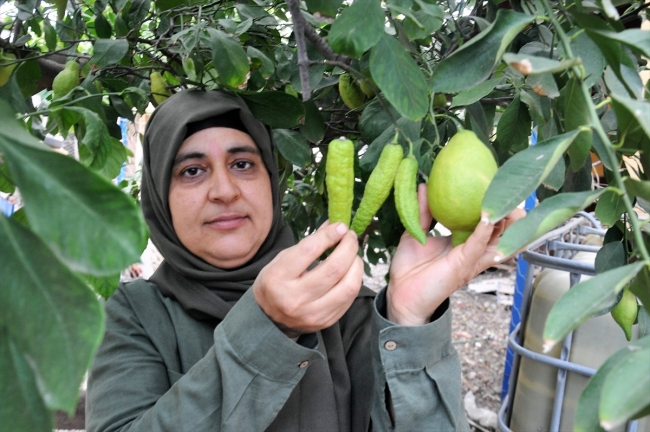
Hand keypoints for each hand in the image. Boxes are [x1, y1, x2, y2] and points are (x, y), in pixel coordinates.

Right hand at [253, 221, 363, 337]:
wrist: (269, 319)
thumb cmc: (275, 283)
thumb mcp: (282, 260)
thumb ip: (309, 243)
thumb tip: (335, 226)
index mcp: (278, 277)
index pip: (309, 250)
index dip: (330, 235)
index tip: (341, 227)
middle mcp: (295, 298)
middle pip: (334, 269)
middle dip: (348, 247)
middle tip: (350, 237)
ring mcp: (312, 313)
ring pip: (348, 287)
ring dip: (356, 265)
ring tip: (353, 256)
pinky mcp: (325, 322)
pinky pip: (349, 299)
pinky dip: (354, 281)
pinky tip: (351, 272)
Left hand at [387, 184, 524, 325]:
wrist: (402, 295)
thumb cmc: (410, 269)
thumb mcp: (416, 233)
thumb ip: (423, 211)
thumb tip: (424, 186)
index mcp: (463, 241)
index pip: (485, 221)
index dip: (494, 206)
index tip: (499, 186)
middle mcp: (472, 250)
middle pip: (500, 230)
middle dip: (511, 213)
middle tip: (514, 192)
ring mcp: (471, 258)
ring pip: (497, 238)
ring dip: (505, 221)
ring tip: (512, 203)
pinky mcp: (464, 265)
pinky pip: (478, 246)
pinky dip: (484, 231)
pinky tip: (488, 218)